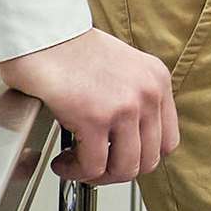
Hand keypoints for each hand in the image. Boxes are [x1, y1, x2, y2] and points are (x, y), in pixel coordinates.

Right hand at [0, 27, 179, 184]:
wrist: (42, 35)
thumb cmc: (70, 49)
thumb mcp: (121, 67)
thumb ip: (132, 96)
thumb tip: (128, 137)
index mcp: (157, 80)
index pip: (168, 139)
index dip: (143, 156)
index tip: (122, 157)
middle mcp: (148, 93)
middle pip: (150, 159)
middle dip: (118, 170)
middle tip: (95, 167)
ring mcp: (125, 106)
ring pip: (125, 169)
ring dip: (97, 175)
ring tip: (77, 165)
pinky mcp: (95, 117)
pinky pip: (93, 166)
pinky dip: (76, 171)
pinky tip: (63, 161)